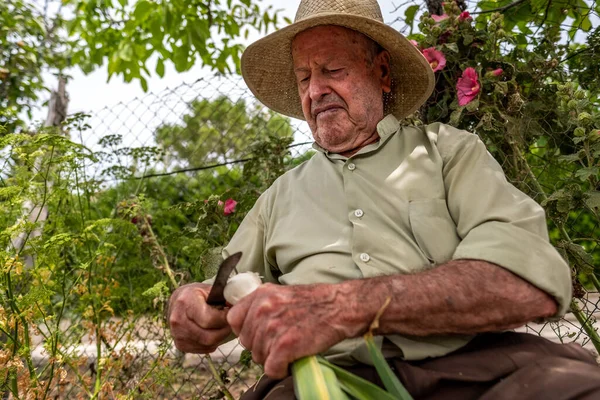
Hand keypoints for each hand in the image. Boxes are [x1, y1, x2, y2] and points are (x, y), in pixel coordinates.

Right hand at [168, 283, 231, 352]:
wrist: (178, 302)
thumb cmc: (198, 295)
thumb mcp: (210, 290)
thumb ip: (224, 296)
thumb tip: (239, 306)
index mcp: (186, 302)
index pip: (209, 319)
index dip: (224, 319)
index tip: (232, 313)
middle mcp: (178, 319)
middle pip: (209, 336)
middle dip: (225, 331)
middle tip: (230, 323)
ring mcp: (177, 334)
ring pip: (207, 345)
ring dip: (220, 338)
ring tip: (222, 327)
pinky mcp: (180, 344)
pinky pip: (203, 349)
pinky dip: (212, 343)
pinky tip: (213, 332)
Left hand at [227, 283, 360, 378]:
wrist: (340, 306)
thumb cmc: (315, 302)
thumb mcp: (282, 293)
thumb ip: (261, 305)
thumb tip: (248, 324)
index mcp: (261, 295)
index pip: (233, 319)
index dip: (245, 330)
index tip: (257, 334)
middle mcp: (263, 309)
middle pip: (246, 341)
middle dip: (261, 346)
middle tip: (280, 343)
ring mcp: (273, 327)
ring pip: (258, 357)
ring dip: (272, 358)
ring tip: (289, 349)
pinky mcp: (285, 345)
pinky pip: (271, 369)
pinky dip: (281, 370)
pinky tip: (291, 361)